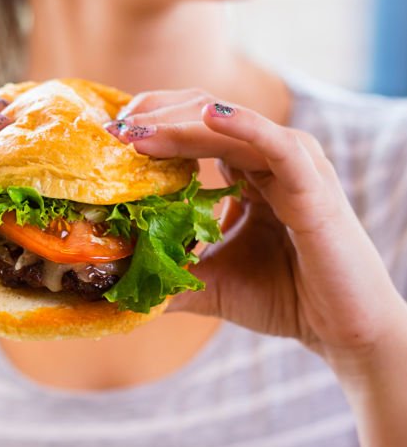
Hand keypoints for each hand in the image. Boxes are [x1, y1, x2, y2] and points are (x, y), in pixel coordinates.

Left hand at [108, 89, 406, 380]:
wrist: (341, 331)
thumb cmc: (286, 299)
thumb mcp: (211, 283)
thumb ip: (169, 275)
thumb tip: (115, 283)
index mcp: (251, 172)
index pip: (194, 130)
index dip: (149, 128)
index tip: (105, 140)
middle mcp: (272, 158)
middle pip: (205, 115)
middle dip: (154, 117)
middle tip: (109, 130)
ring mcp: (296, 166)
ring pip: (231, 125)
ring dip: (179, 123)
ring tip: (133, 130)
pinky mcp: (314, 187)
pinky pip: (277, 146)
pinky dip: (243, 127)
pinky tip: (208, 117)